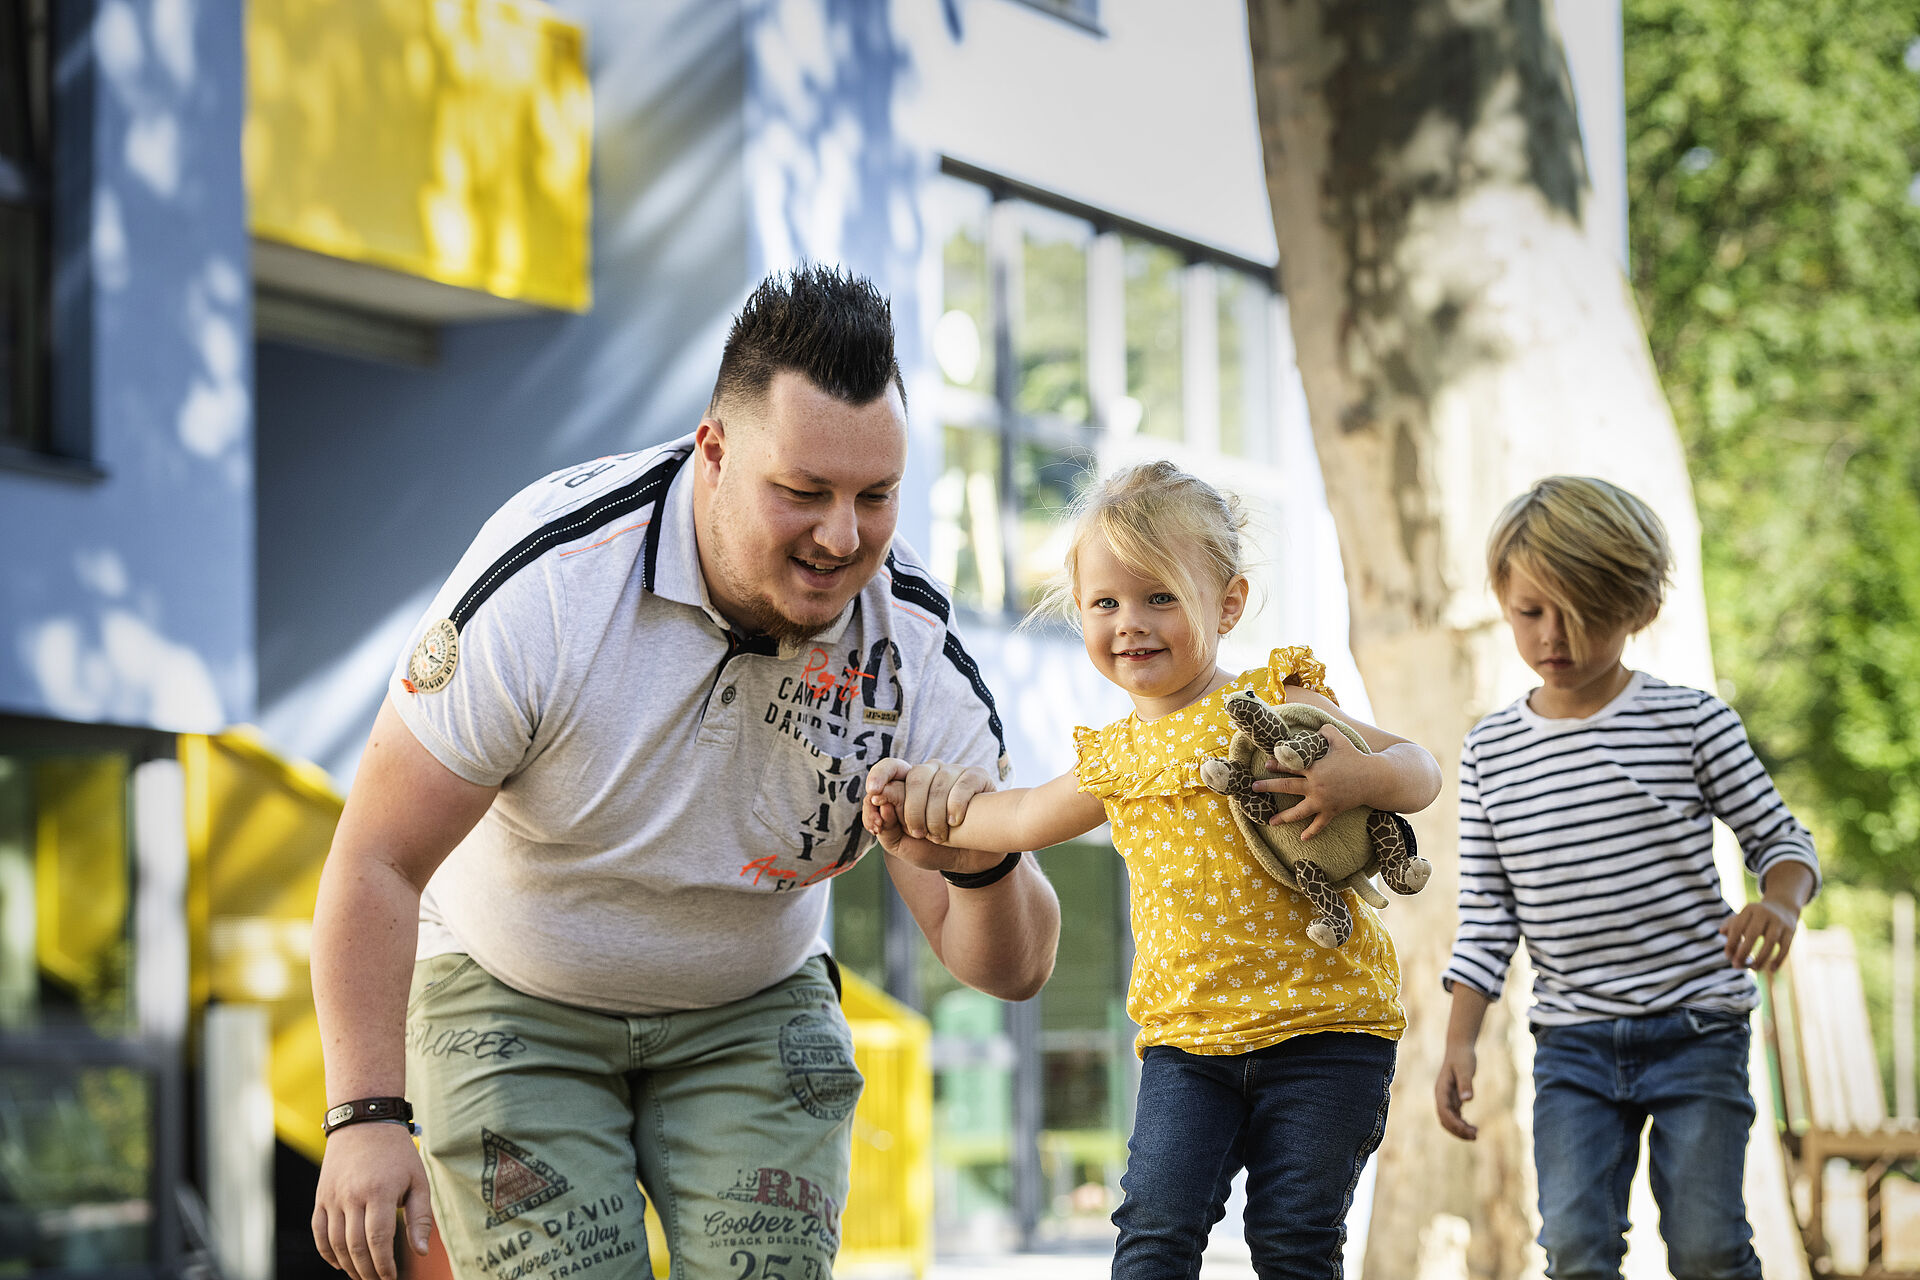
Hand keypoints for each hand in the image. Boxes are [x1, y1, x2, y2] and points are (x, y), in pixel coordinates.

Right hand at [312, 1121, 433, 1279]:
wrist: (364, 1122)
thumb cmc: (397, 1153)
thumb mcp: (418, 1180)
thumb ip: (419, 1217)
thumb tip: (422, 1251)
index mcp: (379, 1192)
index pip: (378, 1241)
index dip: (384, 1265)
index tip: (392, 1278)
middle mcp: (352, 1197)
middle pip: (355, 1247)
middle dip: (368, 1271)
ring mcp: (332, 1198)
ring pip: (335, 1243)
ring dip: (348, 1266)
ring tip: (363, 1275)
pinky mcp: (321, 1197)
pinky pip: (318, 1232)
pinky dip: (326, 1252)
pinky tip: (339, 1264)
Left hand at [863, 758, 991, 845]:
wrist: (965, 861)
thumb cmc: (930, 849)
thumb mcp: (900, 845)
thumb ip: (884, 826)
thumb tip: (878, 800)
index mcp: (906, 783)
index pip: (890, 767)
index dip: (880, 776)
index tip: (874, 794)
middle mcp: (930, 772)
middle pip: (916, 777)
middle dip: (914, 811)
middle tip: (918, 834)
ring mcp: (954, 771)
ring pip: (940, 783)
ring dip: (936, 816)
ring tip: (939, 837)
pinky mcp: (977, 777)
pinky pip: (964, 784)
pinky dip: (957, 806)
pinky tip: (955, 822)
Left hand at [1250, 725, 1379, 839]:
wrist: (1374, 778)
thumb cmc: (1355, 757)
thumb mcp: (1340, 739)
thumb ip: (1325, 731)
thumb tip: (1315, 728)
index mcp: (1314, 768)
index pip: (1290, 765)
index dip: (1277, 764)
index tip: (1266, 764)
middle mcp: (1315, 786)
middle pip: (1287, 787)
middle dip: (1268, 787)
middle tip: (1254, 788)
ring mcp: (1323, 801)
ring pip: (1299, 811)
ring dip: (1283, 817)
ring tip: (1270, 821)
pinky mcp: (1332, 811)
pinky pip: (1320, 824)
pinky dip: (1311, 832)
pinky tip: (1302, 838)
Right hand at [1434, 1043, 1478, 1140]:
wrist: (1460, 1048)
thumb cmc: (1463, 1057)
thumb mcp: (1466, 1069)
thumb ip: (1466, 1084)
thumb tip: (1467, 1100)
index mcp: (1441, 1090)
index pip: (1444, 1112)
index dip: (1455, 1123)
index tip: (1468, 1130)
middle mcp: (1441, 1096)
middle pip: (1445, 1119)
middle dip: (1458, 1130)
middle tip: (1475, 1136)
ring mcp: (1446, 1098)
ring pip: (1449, 1119)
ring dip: (1460, 1129)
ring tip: (1475, 1134)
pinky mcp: (1452, 1098)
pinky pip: (1454, 1115)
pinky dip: (1462, 1123)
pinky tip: (1472, 1128)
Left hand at [1720, 899, 1798, 972]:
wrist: (1783, 907)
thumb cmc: (1756, 917)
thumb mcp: (1743, 916)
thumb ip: (1731, 924)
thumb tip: (1721, 932)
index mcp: (1750, 909)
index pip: (1738, 926)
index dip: (1731, 942)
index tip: (1727, 956)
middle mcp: (1765, 913)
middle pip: (1752, 934)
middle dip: (1743, 951)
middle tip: (1736, 966)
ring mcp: (1779, 922)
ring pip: (1770, 941)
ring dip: (1761, 957)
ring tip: (1753, 968)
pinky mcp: (1791, 931)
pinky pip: (1785, 947)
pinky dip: (1779, 959)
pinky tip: (1771, 969)